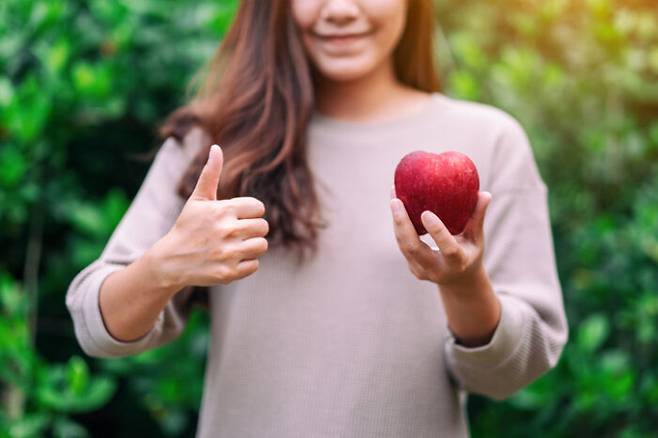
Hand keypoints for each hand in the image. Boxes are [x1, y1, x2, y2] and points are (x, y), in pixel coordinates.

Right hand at [148, 144, 269, 288]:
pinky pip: (254, 265)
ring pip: (262, 246)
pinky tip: (231, 259)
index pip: (258, 208)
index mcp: (222, 210)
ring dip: (252, 246)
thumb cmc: (187, 226)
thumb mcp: (197, 199)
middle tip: (237, 232)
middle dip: (253, 229)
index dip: (250, 212)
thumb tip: (216, 147)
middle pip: (263, 227)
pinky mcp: (229, 273)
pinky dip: (246, 264)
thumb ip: (210, 174)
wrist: (171, 261)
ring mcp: (228, 253)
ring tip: (237, 245)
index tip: (238, 216)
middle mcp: (227, 231)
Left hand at [389, 185, 491, 287]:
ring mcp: (421, 270)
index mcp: (457, 264)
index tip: (426, 212)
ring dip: (396, 221)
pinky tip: (396, 205)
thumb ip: (478, 217)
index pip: (447, 249)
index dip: (437, 232)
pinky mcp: (412, 266)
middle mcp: (436, 270)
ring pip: (404, 245)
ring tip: (394, 196)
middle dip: (402, 223)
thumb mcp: (477, 239)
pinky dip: (398, 225)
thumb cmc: (470, 253)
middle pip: (414, 248)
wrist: (458, 280)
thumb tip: (485, 194)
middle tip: (396, 200)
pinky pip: (402, 244)